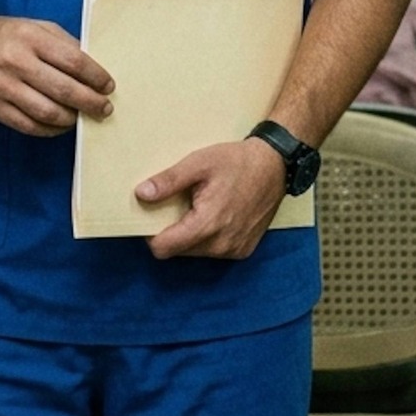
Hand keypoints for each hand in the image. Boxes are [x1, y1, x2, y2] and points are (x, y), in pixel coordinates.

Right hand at [0, 12, 113, 138]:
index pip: (73, 60)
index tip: (108, 85)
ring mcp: (2, 87)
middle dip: (90, 102)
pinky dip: (49, 130)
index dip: (95, 76)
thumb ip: (62, 43)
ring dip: (72, 119)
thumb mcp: (33, 27)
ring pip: (47, 112)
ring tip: (83, 117)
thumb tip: (92, 67)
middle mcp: (16, 62)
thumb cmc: (1, 34)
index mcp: (30, 38)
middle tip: (104, 108)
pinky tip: (60, 125)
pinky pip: (28, 125)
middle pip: (64, 89)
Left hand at [138, 138, 287, 260]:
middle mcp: (221, 245)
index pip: (164, 248)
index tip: (151, 217)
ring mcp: (234, 250)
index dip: (150, 235)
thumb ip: (169, 181)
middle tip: (177, 205)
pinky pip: (214, 251)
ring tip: (198, 207)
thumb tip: (141, 194)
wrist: (275, 166)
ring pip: (195, 252)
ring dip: (189, 235)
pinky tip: (215, 215)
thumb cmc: (236, 162)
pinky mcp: (243, 250)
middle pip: (178, 251)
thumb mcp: (198, 163)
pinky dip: (208, 238)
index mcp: (207, 224)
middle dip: (171, 232)